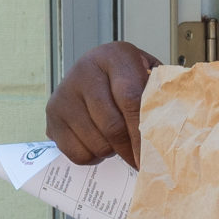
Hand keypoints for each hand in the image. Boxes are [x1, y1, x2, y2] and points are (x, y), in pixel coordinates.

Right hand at [46, 41, 160, 167]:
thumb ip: (157, 95)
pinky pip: (77, 154)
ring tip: (117, 141)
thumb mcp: (146, 73)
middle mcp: (84, 71)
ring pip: (96, 143)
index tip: (152, 155)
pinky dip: (93, 156)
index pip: (130, 99)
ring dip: (112, 152)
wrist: (91, 69)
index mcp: (113, 56)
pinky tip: (98, 141)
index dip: (142, 132)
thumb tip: (167, 133)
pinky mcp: (52, 114)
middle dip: (129, 151)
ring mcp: (64, 94)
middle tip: (140, 162)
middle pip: (111, 126)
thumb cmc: (125, 76)